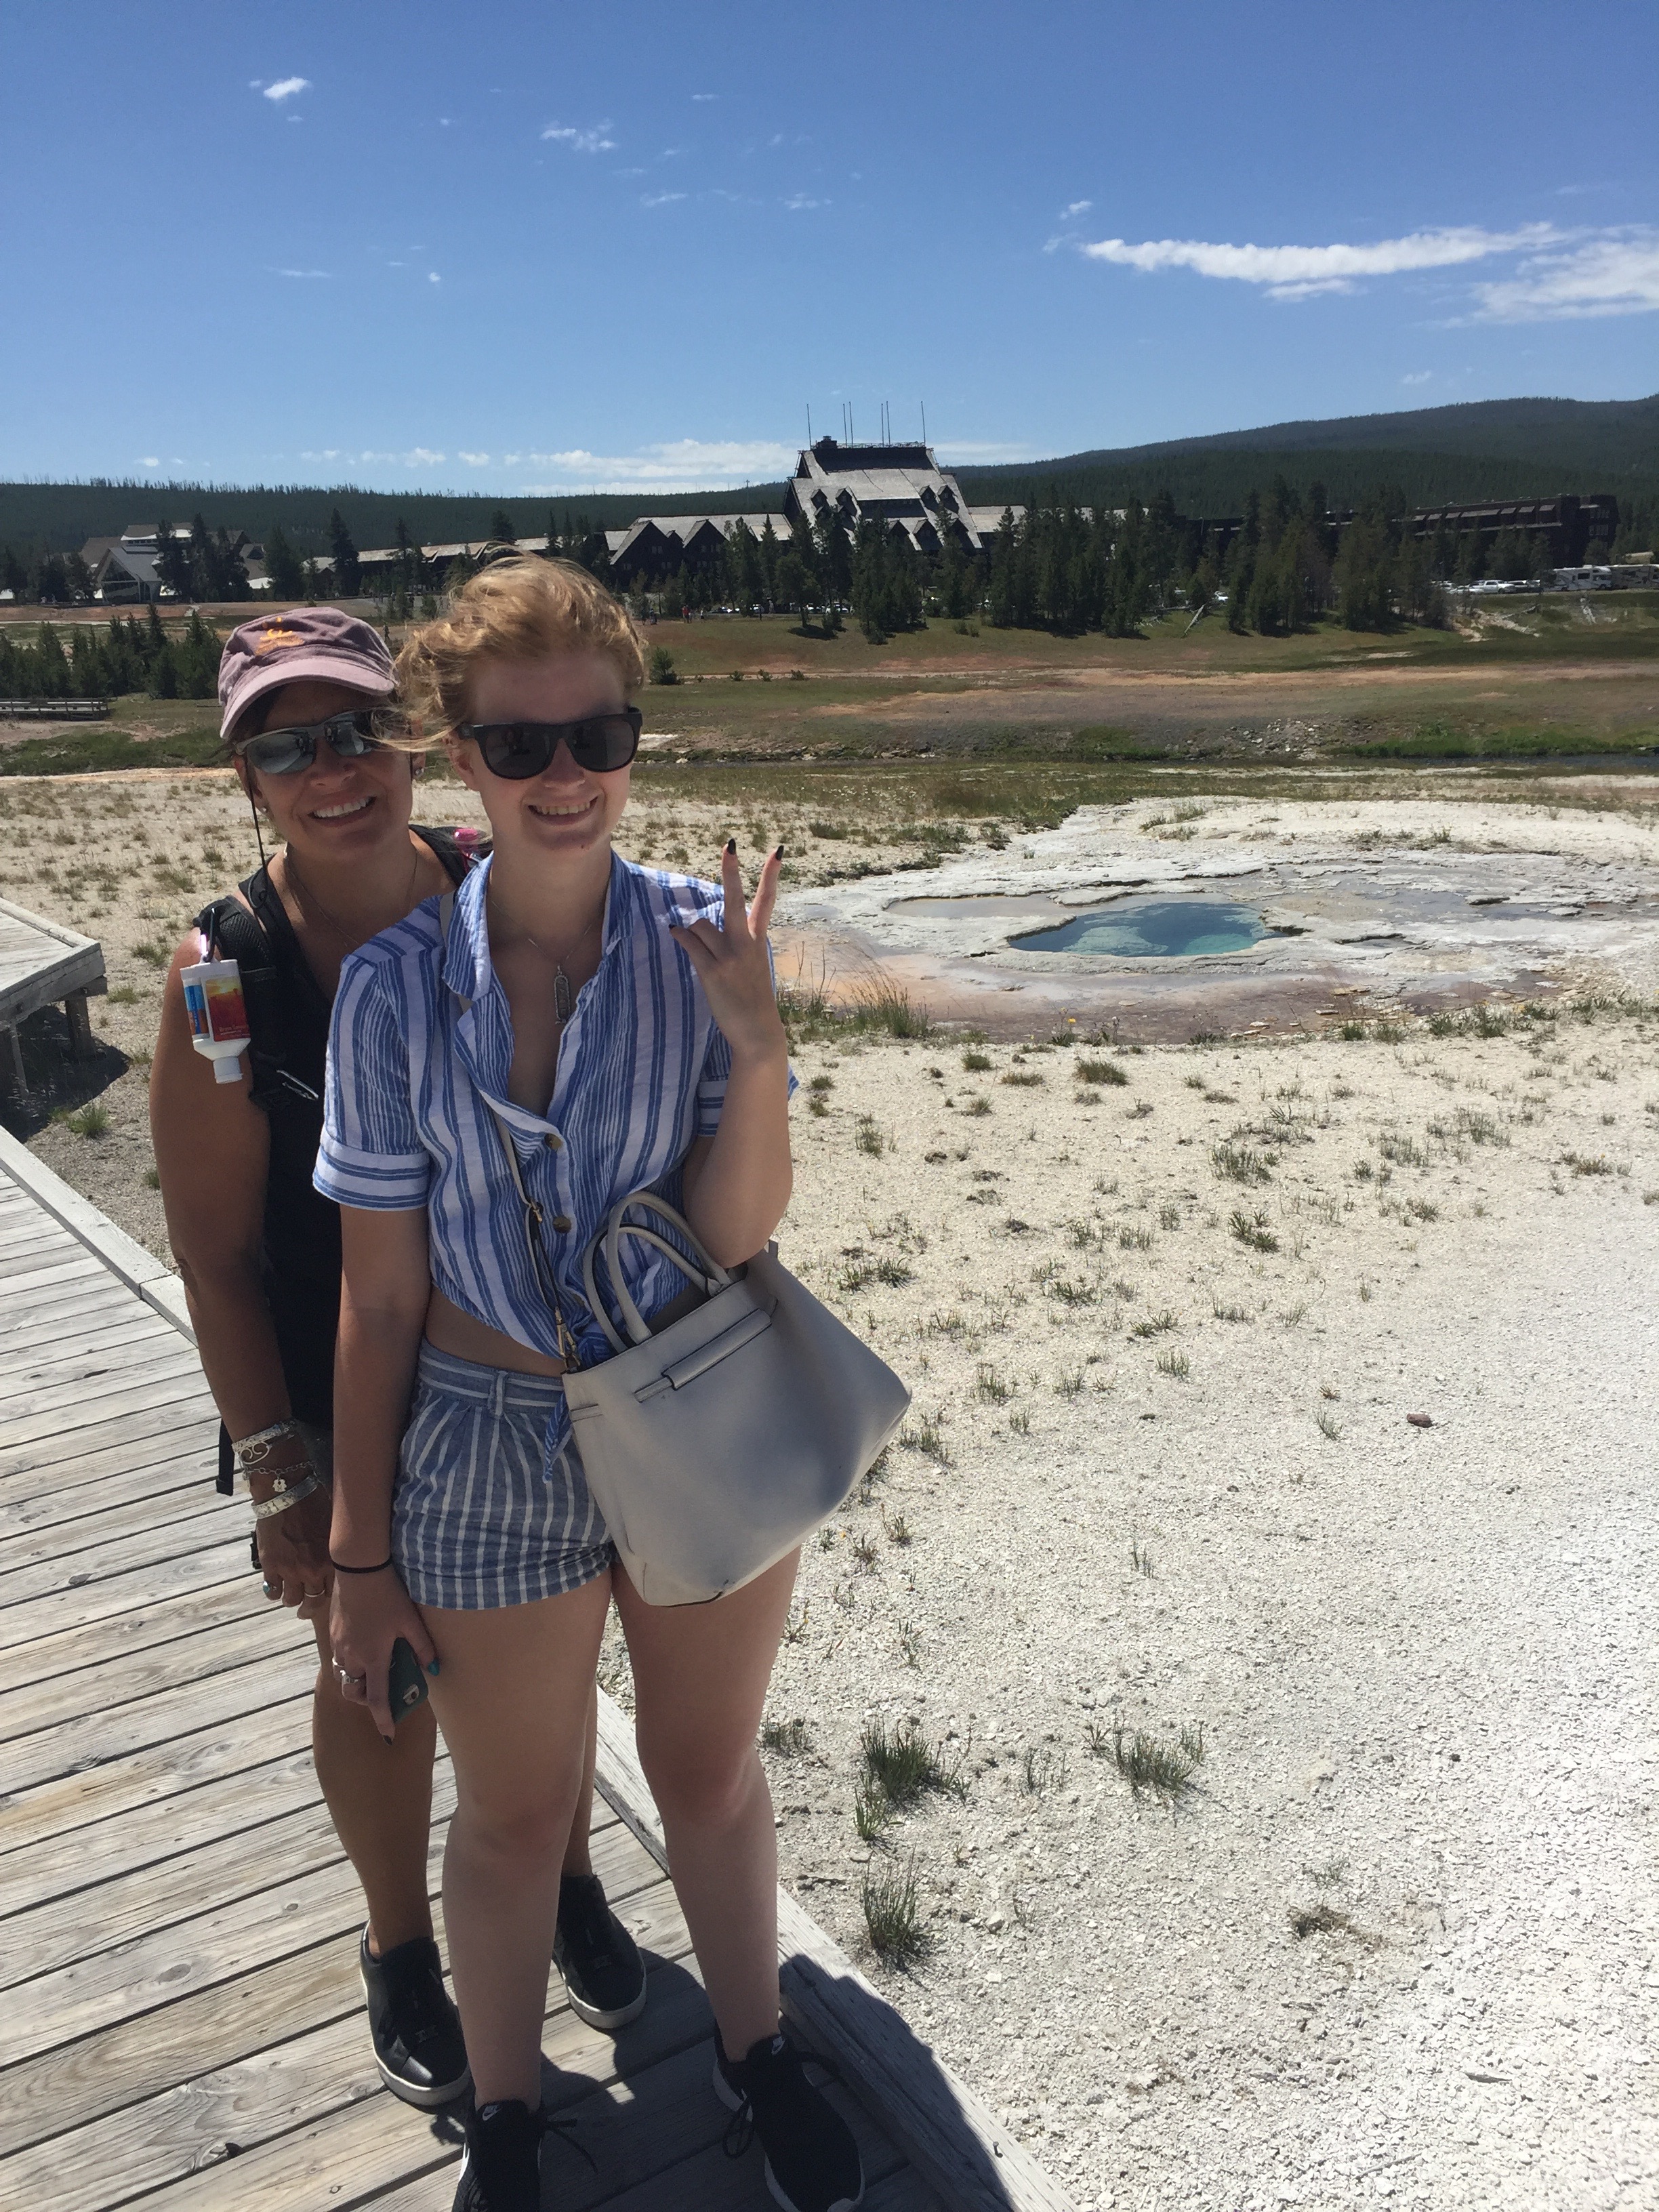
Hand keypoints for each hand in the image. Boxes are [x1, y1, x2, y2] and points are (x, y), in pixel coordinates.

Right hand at [254, 1480, 333, 1620]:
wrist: (287, 1493)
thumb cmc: (315, 1502)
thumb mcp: (334, 1525)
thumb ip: (337, 1545)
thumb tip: (346, 1551)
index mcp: (333, 1560)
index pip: (336, 1590)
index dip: (330, 1595)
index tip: (326, 1596)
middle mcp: (314, 1570)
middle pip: (314, 1601)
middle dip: (309, 1608)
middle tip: (305, 1611)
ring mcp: (291, 1571)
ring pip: (292, 1599)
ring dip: (291, 1600)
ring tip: (289, 1598)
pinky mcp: (271, 1567)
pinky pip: (272, 1591)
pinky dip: (273, 1593)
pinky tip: (274, 1590)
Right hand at [328, 1565, 438, 1740]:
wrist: (358, 1568)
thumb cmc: (387, 1594)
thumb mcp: (410, 1621)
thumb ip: (422, 1647)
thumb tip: (433, 1668)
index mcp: (373, 1658)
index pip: (376, 1699)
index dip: (383, 1718)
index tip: (388, 1733)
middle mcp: (352, 1656)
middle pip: (353, 1691)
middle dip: (365, 1697)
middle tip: (382, 1689)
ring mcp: (339, 1645)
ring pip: (343, 1675)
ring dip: (356, 1679)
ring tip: (374, 1667)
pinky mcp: (333, 1633)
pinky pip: (338, 1657)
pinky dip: (350, 1661)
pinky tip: (365, 1644)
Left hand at [669, 842, 787, 1063]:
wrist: (757, 1031)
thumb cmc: (752, 998)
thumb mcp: (752, 965)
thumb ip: (734, 943)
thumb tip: (696, 927)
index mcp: (758, 940)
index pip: (767, 901)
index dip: (771, 875)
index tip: (778, 850)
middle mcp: (746, 944)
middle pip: (736, 901)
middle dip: (732, 872)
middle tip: (730, 847)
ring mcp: (730, 957)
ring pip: (701, 925)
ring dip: (692, 930)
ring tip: (694, 942)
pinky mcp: (713, 972)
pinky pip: (690, 943)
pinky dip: (680, 935)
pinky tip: (674, 932)